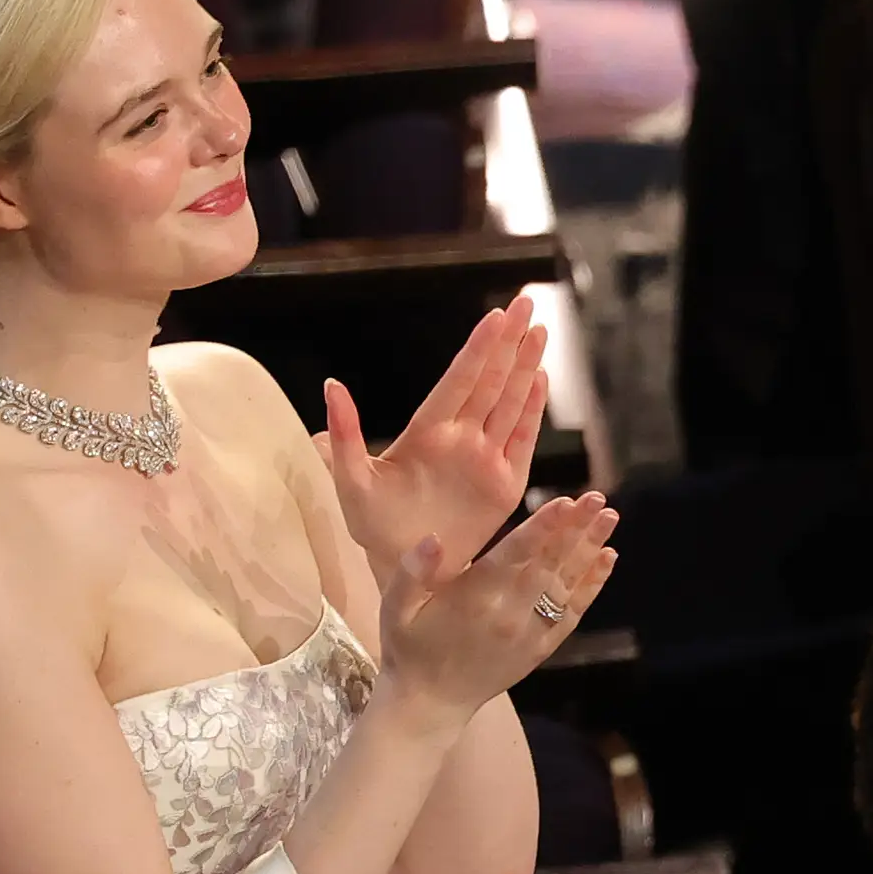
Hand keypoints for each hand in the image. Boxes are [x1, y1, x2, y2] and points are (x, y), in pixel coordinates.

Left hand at [322, 298, 549, 623]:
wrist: (407, 569)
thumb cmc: (374, 528)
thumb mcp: (350, 483)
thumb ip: (345, 436)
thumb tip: (331, 385)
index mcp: (425, 433)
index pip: (458, 382)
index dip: (478, 350)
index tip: (496, 316)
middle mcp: (459, 438)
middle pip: (490, 382)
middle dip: (510, 344)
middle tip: (527, 304)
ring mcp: (484, 459)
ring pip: (510, 403)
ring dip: (526, 368)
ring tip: (541, 332)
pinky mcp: (504, 484)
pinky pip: (522, 440)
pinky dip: (532, 411)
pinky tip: (540, 381)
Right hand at [377, 493, 620, 717]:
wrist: (431, 703)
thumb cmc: (410, 647)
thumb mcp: (395, 609)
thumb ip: (410, 572)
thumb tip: (432, 538)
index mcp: (475, 597)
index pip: (516, 555)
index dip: (543, 527)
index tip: (567, 502)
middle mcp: (510, 613)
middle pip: (550, 563)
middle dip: (576, 528)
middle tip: (599, 498)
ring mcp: (531, 632)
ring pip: (567, 583)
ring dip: (590, 549)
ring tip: (609, 517)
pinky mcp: (543, 647)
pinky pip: (574, 611)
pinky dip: (592, 584)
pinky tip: (607, 558)